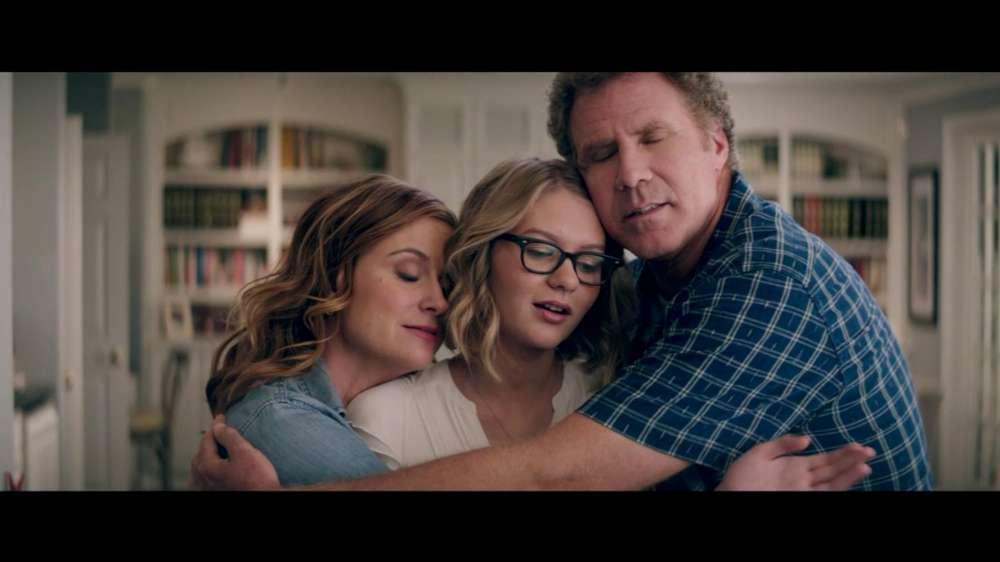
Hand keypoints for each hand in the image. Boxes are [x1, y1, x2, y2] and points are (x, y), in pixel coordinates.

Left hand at [189, 414, 280, 490]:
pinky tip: (209, 470)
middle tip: (218, 430)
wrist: (264, 496)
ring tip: (213, 447)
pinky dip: (204, 470)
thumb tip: (218, 427)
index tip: (222, 417)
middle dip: (208, 440)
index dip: (216, 425)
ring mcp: (208, 488)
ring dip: (205, 454)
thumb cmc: (256, 479)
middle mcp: (204, 478)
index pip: (207, 439)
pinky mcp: (215, 492)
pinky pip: (202, 480)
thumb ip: (229, 437)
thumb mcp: (244, 452)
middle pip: (200, 453)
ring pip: (199, 467)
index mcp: (207, 465)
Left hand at [717, 435, 874, 490]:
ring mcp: (803, 491)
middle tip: (870, 451)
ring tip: (865, 465)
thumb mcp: (760, 452)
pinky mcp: (801, 498)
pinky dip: (837, 487)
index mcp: (795, 466)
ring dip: (849, 475)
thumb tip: (808, 438)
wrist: (729, 493)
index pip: (825, 459)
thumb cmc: (741, 476)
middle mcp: (804, 479)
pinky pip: (823, 493)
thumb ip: (783, 443)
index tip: (859, 444)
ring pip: (833, 483)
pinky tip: (848, 480)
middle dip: (852, 460)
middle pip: (834, 469)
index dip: (842, 452)